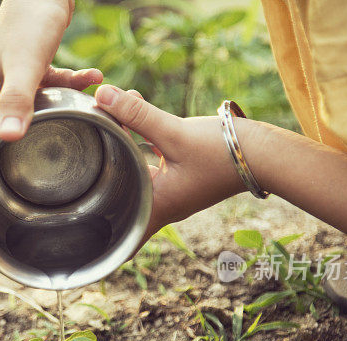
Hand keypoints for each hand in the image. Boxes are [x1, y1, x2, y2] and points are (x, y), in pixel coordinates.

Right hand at [0, 0, 102, 212]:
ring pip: (9, 122)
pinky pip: (43, 92)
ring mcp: (6, 81)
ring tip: (37, 163)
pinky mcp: (28, 69)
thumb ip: (18, 99)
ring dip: (24, 141)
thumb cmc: (30, 19)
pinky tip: (92, 87)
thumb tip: (9, 139)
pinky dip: (64, 96)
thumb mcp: (25, 63)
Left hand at [93, 85, 245, 237]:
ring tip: (99, 146)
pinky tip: (130, 131)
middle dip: (103, 195)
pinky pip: (152, 171)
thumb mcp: (175, 132)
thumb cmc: (223, 153)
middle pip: (125, 207)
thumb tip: (103, 95)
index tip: (79, 238)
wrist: (267, 156)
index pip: (123, 236)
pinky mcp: (184, 179)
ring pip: (138, 185)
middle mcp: (165, 206)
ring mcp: (175, 194)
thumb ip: (136, 114)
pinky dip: (138, 156)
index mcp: (158, 206)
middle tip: (78, 185)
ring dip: (121, 168)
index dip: (100, 240)